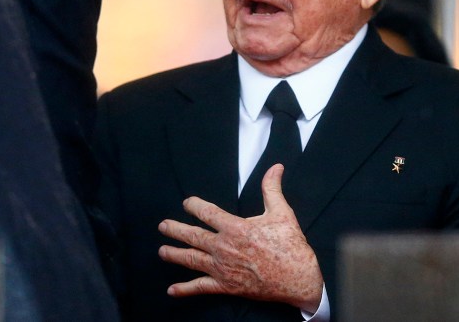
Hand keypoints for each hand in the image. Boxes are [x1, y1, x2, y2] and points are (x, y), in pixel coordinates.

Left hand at [158, 164, 323, 312]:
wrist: (297, 278)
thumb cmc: (290, 246)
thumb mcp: (282, 212)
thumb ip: (272, 189)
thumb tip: (275, 168)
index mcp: (235, 228)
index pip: (207, 213)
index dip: (194, 206)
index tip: (187, 203)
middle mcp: (224, 248)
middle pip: (193, 236)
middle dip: (175, 230)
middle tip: (163, 226)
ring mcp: (223, 268)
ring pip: (191, 260)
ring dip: (174, 255)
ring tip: (162, 251)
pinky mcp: (226, 286)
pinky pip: (201, 288)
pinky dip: (185, 289)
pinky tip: (172, 290)